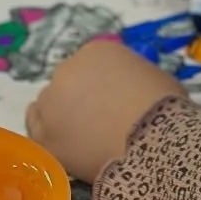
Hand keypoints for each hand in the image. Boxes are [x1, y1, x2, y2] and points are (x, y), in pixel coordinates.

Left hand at [27, 39, 185, 182]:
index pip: (89, 66)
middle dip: (78, 100)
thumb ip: (130, 80)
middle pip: (66, 84)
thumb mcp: (152, 78)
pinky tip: (64, 148)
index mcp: (95, 52)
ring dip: (60, 118)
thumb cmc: (164, 108)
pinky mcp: (43, 136)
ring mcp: (51, 102)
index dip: (100, 87)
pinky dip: (49, 139)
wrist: (154, 142)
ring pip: (47, 107)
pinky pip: (37, 133)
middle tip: (97, 122)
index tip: (112, 103)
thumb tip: (128, 96)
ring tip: (80, 140)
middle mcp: (67, 70)